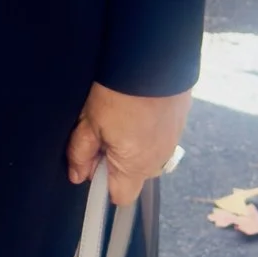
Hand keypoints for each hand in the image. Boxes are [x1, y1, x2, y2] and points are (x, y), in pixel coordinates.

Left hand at [67, 84, 189, 206]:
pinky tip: (136, 106)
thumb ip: (81, 153)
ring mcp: (173, 140)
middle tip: (100, 130)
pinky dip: (146, 126)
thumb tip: (77, 175)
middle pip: (132, 173)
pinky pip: (158, 134)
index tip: (91, 164)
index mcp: (136, 166)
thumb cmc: (120, 93)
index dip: (102, 184)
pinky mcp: (180, 120)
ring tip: (119, 114)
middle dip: (114, 158)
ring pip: (145, 152)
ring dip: (131, 141)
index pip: (121, 196)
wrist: (154, 60)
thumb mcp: (90, 123)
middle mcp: (159, 159)